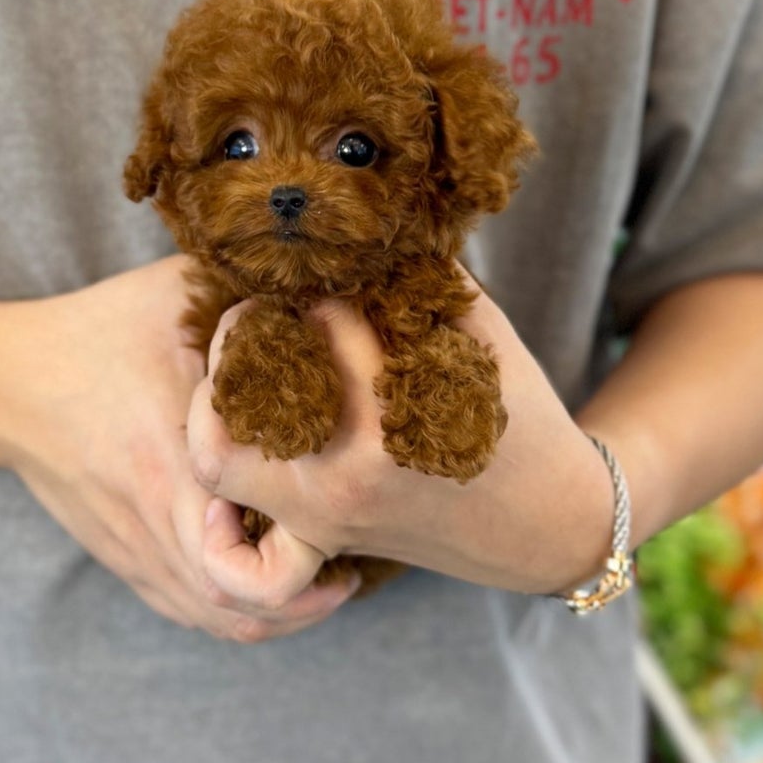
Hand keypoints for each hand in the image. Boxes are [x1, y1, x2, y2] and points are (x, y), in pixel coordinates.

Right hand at [0, 256, 360, 641]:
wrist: (8, 383)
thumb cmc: (99, 332)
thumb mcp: (175, 296)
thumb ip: (253, 295)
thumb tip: (330, 282)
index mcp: (167, 467)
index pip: (236, 565)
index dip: (294, 564)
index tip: (333, 529)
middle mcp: (149, 524)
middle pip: (236, 613)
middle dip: (303, 603)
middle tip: (348, 567)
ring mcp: (134, 550)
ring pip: (215, 622)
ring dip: (276, 615)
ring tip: (322, 580)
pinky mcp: (125, 557)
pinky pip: (188, 611)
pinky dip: (235, 612)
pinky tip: (270, 575)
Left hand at [186, 276, 614, 599]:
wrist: (549, 526)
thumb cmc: (521, 421)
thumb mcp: (483, 336)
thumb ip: (420, 279)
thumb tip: (363, 228)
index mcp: (392, 422)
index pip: (320, 325)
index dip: (322, 290)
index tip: (333, 282)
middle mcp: (345, 479)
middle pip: (235, 395)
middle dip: (239, 337)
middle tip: (261, 313)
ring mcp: (322, 516)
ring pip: (213, 457)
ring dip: (217, 401)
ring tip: (246, 365)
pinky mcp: (316, 534)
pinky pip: (234, 498)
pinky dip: (231, 453)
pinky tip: (252, 415)